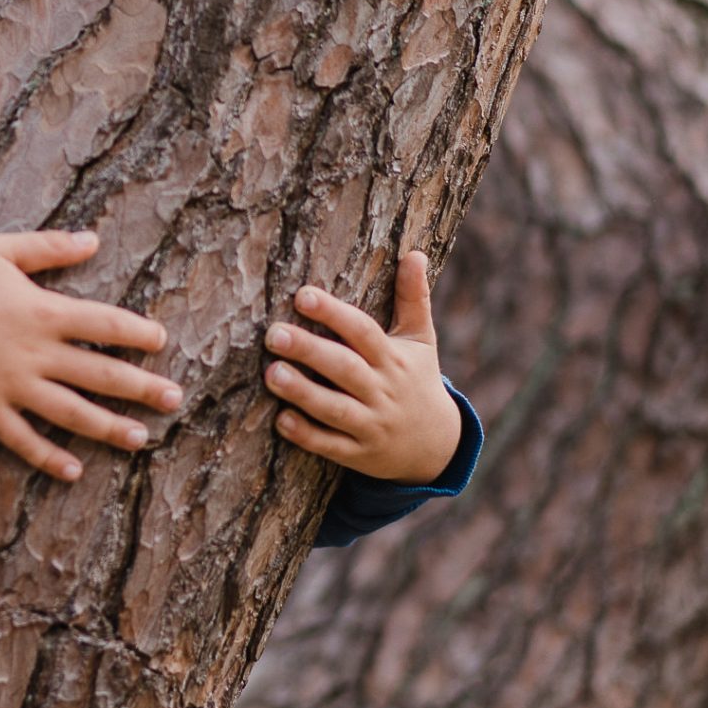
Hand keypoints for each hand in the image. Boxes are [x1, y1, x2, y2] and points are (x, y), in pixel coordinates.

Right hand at [0, 229, 180, 481]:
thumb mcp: (1, 250)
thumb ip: (50, 248)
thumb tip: (93, 239)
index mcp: (43, 311)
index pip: (104, 323)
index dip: (137, 333)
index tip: (162, 341)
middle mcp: (35, 353)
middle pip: (100, 373)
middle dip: (141, 387)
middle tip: (175, 399)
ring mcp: (12, 385)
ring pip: (71, 412)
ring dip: (108, 427)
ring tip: (141, 439)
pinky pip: (22, 438)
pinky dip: (48, 457)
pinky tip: (74, 470)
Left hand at [262, 250, 460, 484]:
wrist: (437, 445)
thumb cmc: (417, 379)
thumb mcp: (420, 341)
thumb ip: (414, 298)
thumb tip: (413, 253)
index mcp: (393, 359)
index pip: (363, 332)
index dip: (334, 313)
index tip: (302, 294)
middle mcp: (382, 391)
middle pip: (344, 368)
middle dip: (309, 350)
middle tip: (272, 333)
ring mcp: (371, 425)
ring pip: (334, 409)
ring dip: (302, 393)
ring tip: (270, 373)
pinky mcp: (359, 454)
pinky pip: (331, 446)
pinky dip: (307, 435)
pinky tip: (280, 420)